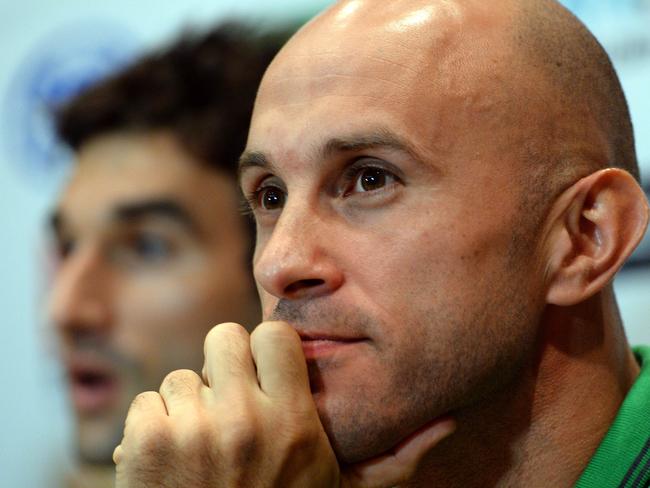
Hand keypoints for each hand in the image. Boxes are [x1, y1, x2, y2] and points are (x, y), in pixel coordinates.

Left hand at [114, 321, 454, 486]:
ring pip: (182, 376)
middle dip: (224, 366)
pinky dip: (152, 430)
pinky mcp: (145, 443)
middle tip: (230, 403)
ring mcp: (193, 430)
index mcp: (293, 423)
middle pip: (222, 335)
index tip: (265, 376)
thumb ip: (395, 458)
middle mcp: (244, 420)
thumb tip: (449, 419)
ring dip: (189, 407)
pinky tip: (171, 464)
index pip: (272, 334)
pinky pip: (145, 404)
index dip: (265, 352)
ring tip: (203, 450)